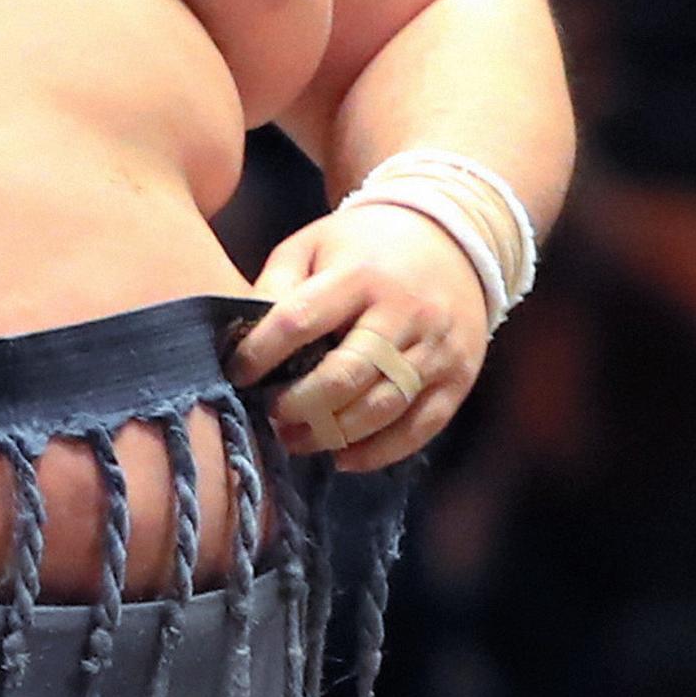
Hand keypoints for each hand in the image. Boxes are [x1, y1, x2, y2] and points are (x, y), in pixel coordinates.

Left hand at [232, 203, 491, 471]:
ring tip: (295, 440)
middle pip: (345, 375)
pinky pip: (419, 428)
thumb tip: (242, 339)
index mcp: (359, 274)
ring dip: (332, 435)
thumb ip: (277, 285)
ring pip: (382, 408)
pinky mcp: (458, 378)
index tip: (237, 373)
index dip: (261, 353)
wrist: (454, 240)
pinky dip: (378, 453)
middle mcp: (403, 312)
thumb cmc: (365, 246)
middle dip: (299, 405)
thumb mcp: (314, 244)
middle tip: (270, 416)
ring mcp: (436, 348)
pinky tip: (343, 457)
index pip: (300, 320)